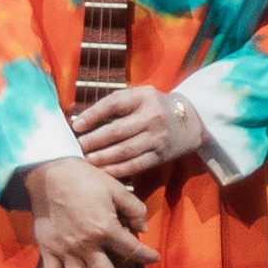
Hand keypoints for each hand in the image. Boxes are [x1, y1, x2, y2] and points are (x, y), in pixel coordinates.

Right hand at [21, 163, 151, 267]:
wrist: (48, 174)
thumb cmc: (84, 179)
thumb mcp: (115, 188)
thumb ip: (133, 208)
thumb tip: (143, 228)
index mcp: (105, 229)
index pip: (131, 248)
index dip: (145, 255)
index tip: (154, 260)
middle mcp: (86, 246)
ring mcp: (66, 252)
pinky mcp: (48, 252)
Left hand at [67, 83, 186, 188]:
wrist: (191, 121)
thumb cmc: (154, 106)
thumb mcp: (139, 96)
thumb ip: (114, 104)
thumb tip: (80, 119)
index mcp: (144, 97)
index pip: (114, 104)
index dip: (93, 114)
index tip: (76, 125)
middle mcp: (152, 117)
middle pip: (117, 130)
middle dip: (94, 140)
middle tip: (77, 147)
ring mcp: (158, 138)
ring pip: (125, 151)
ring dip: (102, 157)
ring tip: (86, 160)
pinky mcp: (160, 155)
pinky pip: (135, 165)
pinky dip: (117, 169)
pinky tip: (102, 171)